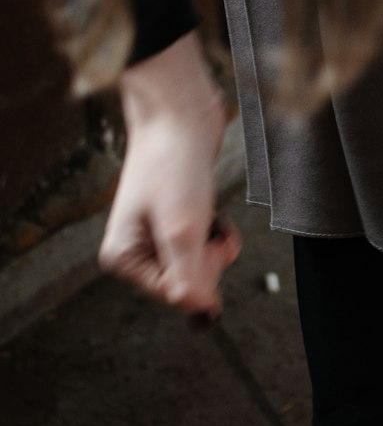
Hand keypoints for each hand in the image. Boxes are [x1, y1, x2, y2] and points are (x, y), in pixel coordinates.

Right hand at [99, 33, 241, 317]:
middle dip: (207, 258)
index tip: (202, 243)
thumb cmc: (172, 162)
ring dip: (214, 244)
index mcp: (122, 258)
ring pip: (201, 265)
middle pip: (188, 282)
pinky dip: (217, 233)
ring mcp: (158, 236)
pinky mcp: (179, 222)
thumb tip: (199, 311)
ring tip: (204, 212)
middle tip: (202, 224)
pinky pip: (206, 246)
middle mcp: (136, 250)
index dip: (199, 273)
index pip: (174, 294)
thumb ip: (189, 276)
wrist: (180, 113)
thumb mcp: (182, 228)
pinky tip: (211, 212)